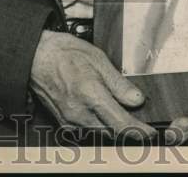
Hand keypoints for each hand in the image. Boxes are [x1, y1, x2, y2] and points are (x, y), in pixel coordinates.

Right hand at [30, 30, 155, 139]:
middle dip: (128, 128)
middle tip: (139, 119)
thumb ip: (119, 84)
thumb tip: (137, 100)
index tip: (150, 132)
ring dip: (113, 127)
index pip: (121, 124)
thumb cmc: (66, 54)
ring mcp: (70, 121)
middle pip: (112, 132)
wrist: (37, 58)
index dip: (139, 131)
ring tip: (121, 112)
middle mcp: (80, 114)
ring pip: (100, 133)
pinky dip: (99, 125)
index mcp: (91, 96)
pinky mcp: (64, 124)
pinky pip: (87, 131)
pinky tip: (102, 112)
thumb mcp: (98, 60)